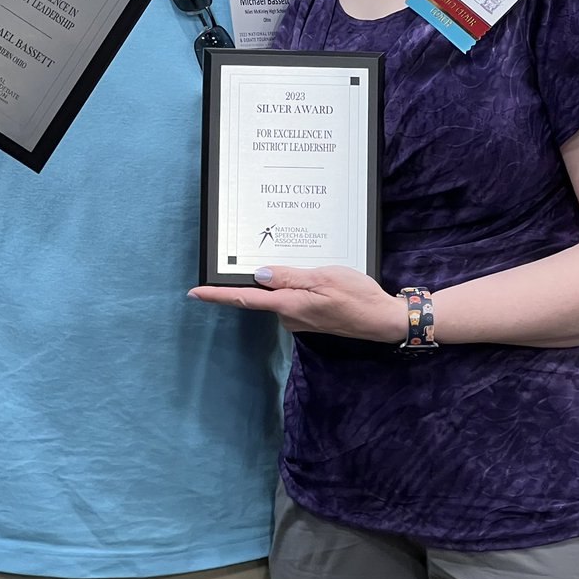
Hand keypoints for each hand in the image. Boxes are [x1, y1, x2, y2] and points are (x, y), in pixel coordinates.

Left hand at [189, 264, 406, 341]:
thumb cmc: (358, 297)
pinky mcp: (308, 317)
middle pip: (264, 293)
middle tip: (286, 259)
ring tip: (318, 270)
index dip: (218, 296)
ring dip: (289, 280)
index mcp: (289, 306)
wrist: (382, 320)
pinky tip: (319, 279)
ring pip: (281, 294)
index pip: (245, 299)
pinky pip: (293, 298)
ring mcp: (299, 319)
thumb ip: (290, 276)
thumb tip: (260, 275)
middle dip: (268, 276)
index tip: (195, 293)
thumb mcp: (324, 278)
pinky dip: (299, 286)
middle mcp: (289, 316)